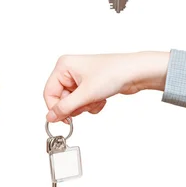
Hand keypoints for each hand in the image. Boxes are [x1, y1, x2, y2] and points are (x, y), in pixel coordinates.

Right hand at [43, 52, 168, 122]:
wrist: (136, 72)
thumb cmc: (114, 73)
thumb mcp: (86, 94)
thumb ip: (65, 108)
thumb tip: (50, 117)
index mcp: (63, 66)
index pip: (49, 93)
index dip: (55, 108)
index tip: (64, 120)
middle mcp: (70, 70)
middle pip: (61, 99)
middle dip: (75, 106)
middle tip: (86, 105)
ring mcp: (80, 78)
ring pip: (73, 102)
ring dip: (85, 106)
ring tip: (97, 99)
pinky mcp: (89, 85)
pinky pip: (83, 101)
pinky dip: (91, 104)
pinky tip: (102, 98)